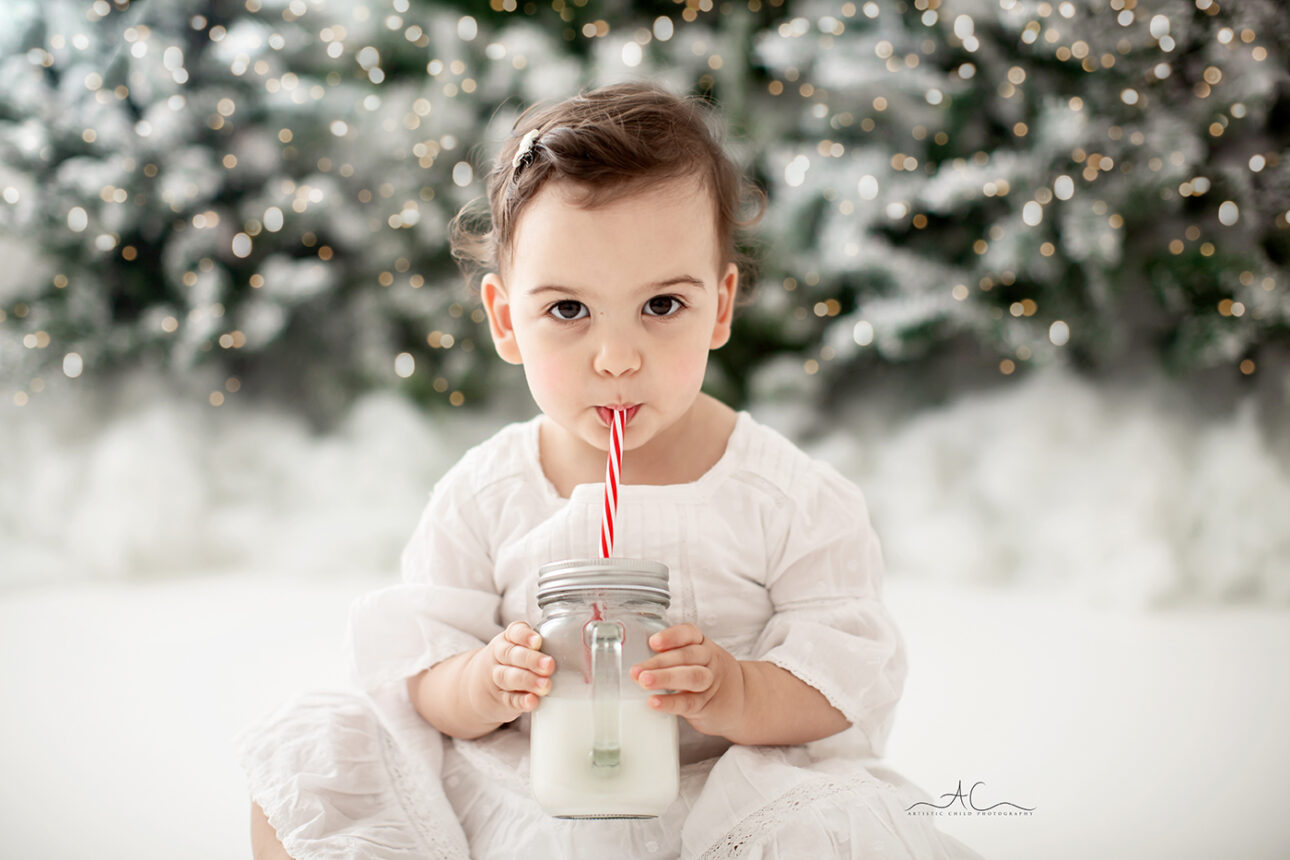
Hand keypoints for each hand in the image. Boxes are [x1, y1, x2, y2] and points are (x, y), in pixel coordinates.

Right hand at [465, 621, 554, 724]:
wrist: (477, 688)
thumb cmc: (510, 663)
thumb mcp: (516, 649)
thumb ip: (538, 647)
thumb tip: (575, 648)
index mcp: (507, 640)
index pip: (514, 633)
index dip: (525, 636)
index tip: (537, 641)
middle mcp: (500, 657)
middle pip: (512, 655)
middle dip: (531, 660)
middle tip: (549, 665)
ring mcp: (497, 679)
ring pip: (509, 677)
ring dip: (528, 681)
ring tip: (545, 685)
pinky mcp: (500, 700)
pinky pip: (509, 700)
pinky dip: (521, 701)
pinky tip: (533, 701)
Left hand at [629, 623, 746, 737]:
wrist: (743, 700)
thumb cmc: (709, 676)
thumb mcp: (698, 659)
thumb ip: (672, 656)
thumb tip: (636, 661)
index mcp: (703, 645)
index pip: (689, 633)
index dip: (671, 636)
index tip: (653, 642)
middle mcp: (709, 660)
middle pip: (686, 656)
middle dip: (659, 662)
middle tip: (637, 670)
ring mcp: (710, 682)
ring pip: (691, 677)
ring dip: (665, 678)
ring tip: (644, 682)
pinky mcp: (706, 704)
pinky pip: (689, 702)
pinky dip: (670, 702)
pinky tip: (654, 702)